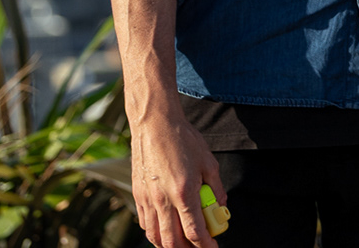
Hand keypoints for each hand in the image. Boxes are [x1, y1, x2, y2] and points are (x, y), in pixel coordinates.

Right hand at [130, 111, 223, 247]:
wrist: (155, 124)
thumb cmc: (183, 139)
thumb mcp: (208, 162)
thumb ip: (216, 187)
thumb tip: (220, 206)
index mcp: (184, 192)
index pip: (194, 231)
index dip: (205, 245)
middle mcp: (163, 200)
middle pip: (173, 241)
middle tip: (198, 247)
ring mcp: (148, 199)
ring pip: (156, 237)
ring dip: (170, 245)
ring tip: (182, 242)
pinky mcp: (138, 195)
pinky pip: (145, 224)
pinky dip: (155, 234)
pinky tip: (165, 229)